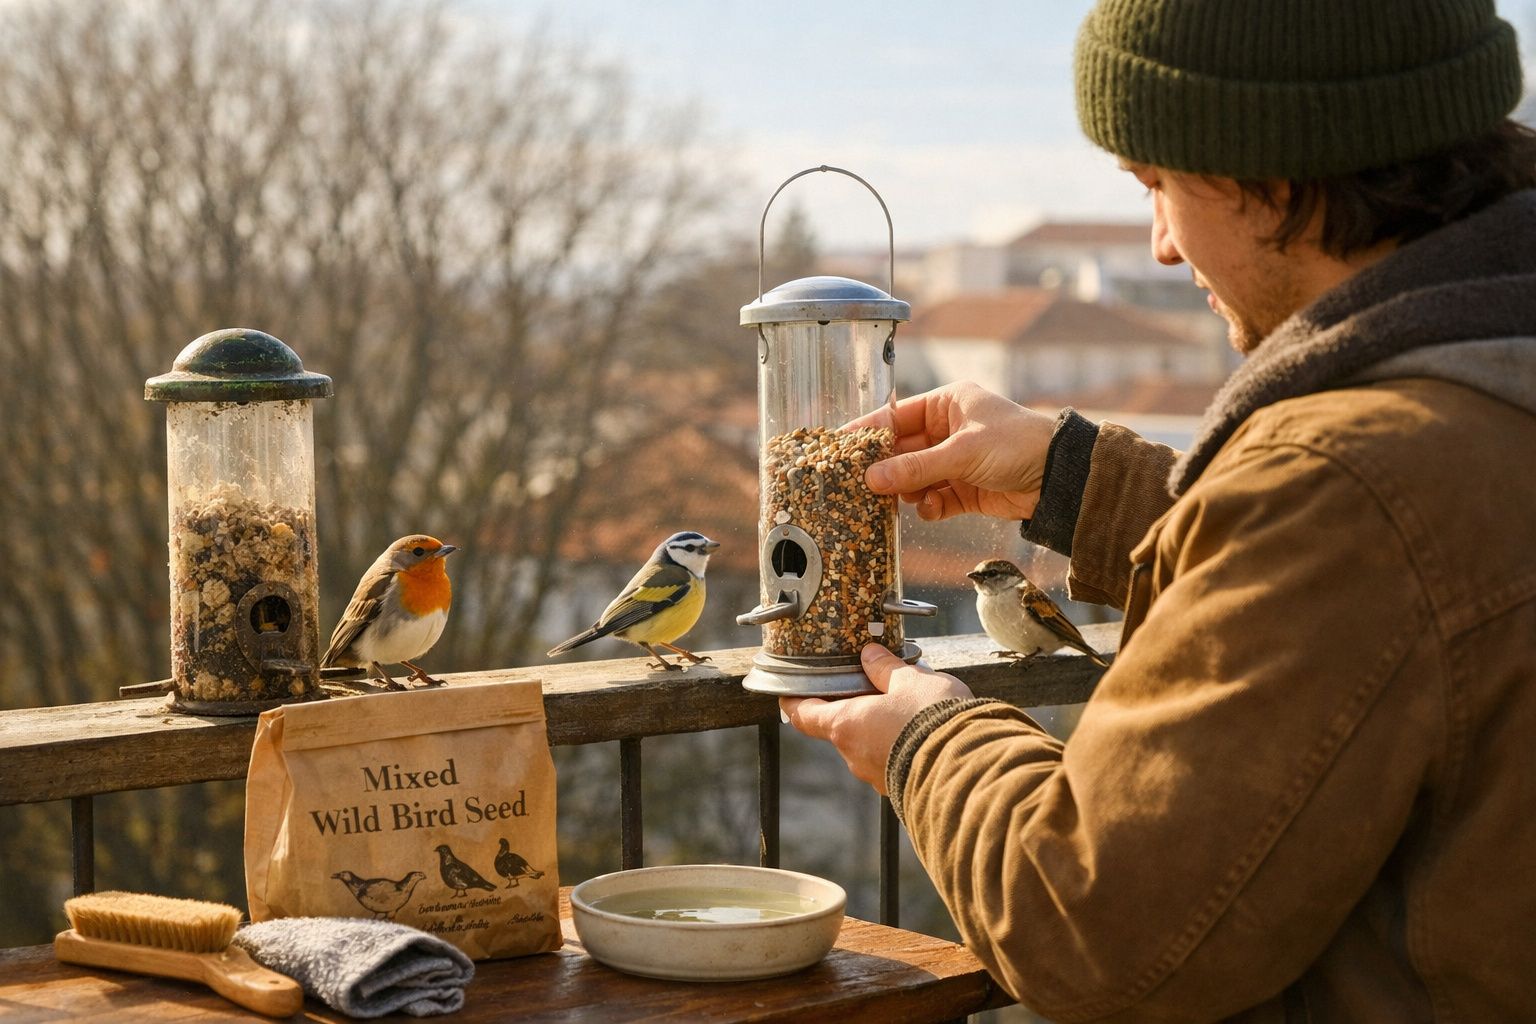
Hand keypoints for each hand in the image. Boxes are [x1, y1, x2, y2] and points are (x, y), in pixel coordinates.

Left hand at [781, 644, 973, 793]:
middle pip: (841, 727)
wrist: (969, 768)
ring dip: (880, 727)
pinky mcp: (900, 789)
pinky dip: (899, 744)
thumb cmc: (931, 719)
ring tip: (908, 705)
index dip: (794, 700)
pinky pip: (892, 761)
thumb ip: (886, 668)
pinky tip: (923, 731)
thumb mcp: (910, 680)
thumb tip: (870, 655)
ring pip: (869, 745)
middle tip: (873, 686)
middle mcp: (854, 755)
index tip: (790, 691)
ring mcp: (876, 777)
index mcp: (845, 725)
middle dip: (854, 707)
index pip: (804, 714)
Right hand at [861, 381, 1054, 520]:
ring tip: (900, 499)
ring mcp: (955, 462)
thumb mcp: (962, 451)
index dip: (868, 433)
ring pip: (914, 478)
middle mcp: (948, 431)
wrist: (1060, 478)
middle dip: (885, 470)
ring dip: (907, 491)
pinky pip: (933, 499)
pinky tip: (930, 507)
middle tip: (861, 485)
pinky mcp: (965, 490)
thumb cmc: (1018, 445)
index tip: (840, 447)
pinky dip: (928, 506)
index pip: (896, 417)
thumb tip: (872, 478)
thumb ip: (915, 467)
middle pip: (902, 452)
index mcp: (947, 404)